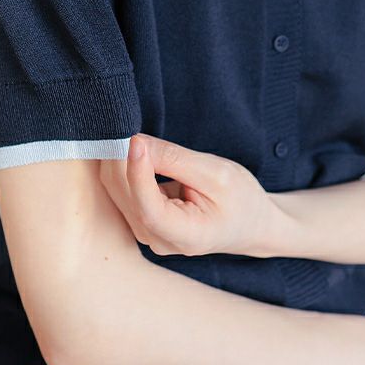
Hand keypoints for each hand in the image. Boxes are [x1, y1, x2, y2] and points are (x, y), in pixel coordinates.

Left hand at [98, 133, 272, 257]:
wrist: (249, 223)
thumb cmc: (241, 199)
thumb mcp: (217, 174)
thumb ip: (175, 160)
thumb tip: (137, 143)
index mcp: (186, 235)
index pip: (148, 207)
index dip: (137, 173)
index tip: (135, 140)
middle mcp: (158, 239)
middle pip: (125, 195)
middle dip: (123, 158)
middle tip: (131, 125)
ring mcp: (146, 232)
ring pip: (116, 190)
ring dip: (119, 160)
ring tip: (137, 137)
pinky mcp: (140, 219)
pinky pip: (120, 189)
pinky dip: (122, 167)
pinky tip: (136, 152)